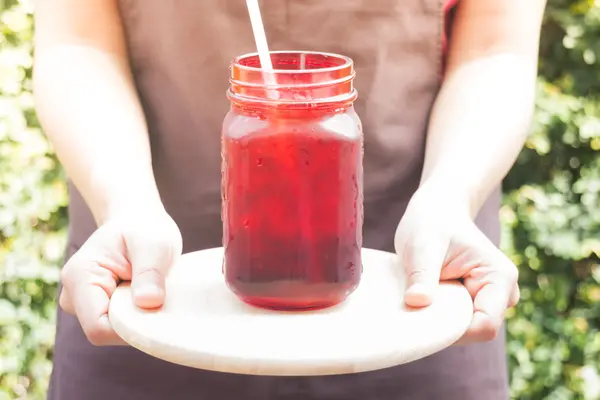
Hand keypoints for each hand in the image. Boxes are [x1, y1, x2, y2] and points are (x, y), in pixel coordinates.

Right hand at [59, 208, 182, 345]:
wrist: (137, 222)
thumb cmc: (145, 229)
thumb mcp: (155, 244)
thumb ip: (150, 273)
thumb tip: (148, 303)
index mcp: (80, 277)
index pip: (99, 327)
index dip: (130, 328)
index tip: (158, 310)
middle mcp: (72, 294)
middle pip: (105, 332)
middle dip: (135, 321)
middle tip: (159, 294)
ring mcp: (80, 304)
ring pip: (111, 331)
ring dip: (137, 317)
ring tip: (151, 290)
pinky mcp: (94, 308)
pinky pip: (116, 326)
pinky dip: (135, 316)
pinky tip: (146, 297)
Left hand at [394, 182, 518, 343]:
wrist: (435, 212)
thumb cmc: (430, 224)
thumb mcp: (422, 245)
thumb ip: (422, 275)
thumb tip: (417, 302)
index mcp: (499, 276)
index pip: (485, 325)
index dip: (453, 331)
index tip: (422, 316)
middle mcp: (503, 291)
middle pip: (476, 331)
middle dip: (446, 325)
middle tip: (417, 301)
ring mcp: (491, 298)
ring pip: (467, 329)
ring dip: (442, 320)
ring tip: (423, 292)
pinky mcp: (476, 301)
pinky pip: (459, 322)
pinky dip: (440, 315)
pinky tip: (426, 297)